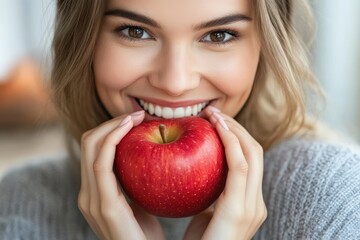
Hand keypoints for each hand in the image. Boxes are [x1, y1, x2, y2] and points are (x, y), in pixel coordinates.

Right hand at [78, 111, 164, 239]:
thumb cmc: (147, 234)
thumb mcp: (139, 202)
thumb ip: (134, 183)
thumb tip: (148, 158)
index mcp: (95, 192)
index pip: (93, 149)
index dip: (111, 128)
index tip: (136, 117)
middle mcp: (88, 193)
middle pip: (88, 143)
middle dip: (111, 123)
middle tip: (138, 114)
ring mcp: (92, 199)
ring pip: (91, 148)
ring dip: (113, 126)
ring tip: (137, 117)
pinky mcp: (104, 205)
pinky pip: (102, 163)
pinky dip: (113, 139)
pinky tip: (131, 128)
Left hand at [184, 107, 266, 239]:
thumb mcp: (207, 216)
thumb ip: (212, 197)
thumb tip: (201, 176)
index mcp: (249, 203)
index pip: (249, 160)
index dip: (235, 136)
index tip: (214, 121)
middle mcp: (256, 202)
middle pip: (254, 152)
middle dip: (236, 128)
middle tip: (213, 113)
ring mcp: (252, 207)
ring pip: (251, 154)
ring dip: (233, 130)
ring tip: (213, 115)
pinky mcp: (240, 210)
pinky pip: (238, 166)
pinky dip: (230, 143)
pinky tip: (214, 128)